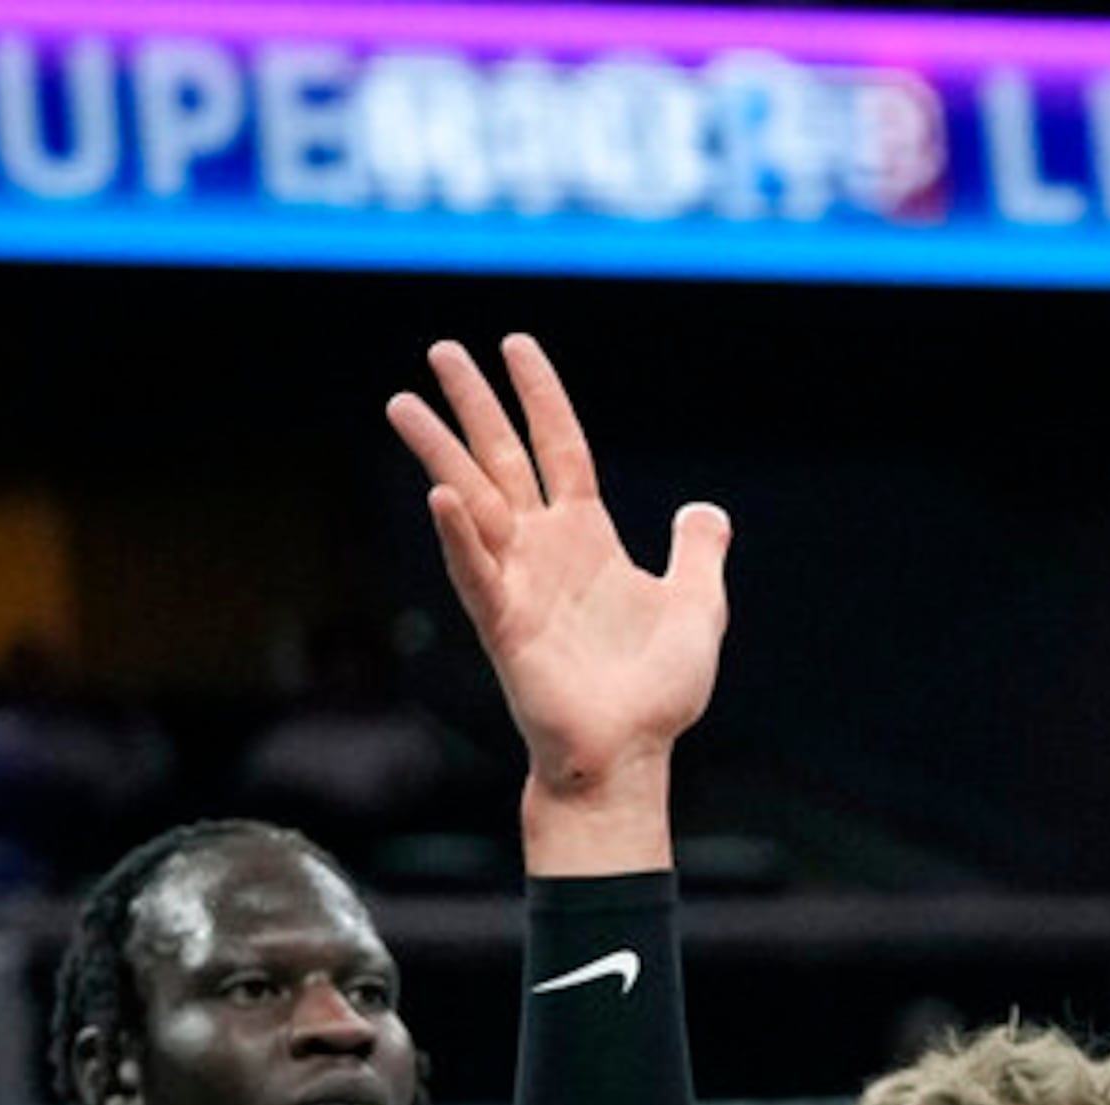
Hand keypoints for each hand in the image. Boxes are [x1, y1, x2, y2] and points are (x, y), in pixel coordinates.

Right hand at [389, 334, 729, 798]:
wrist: (631, 754)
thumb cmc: (658, 691)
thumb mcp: (698, 606)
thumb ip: (697, 553)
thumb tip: (705, 510)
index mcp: (587, 539)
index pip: (560, 448)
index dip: (541, 397)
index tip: (517, 344)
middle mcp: (545, 550)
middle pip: (503, 459)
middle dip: (474, 404)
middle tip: (443, 349)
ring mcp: (518, 583)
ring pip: (472, 501)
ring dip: (440, 451)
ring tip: (404, 403)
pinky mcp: (504, 624)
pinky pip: (477, 571)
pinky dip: (459, 534)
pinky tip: (441, 494)